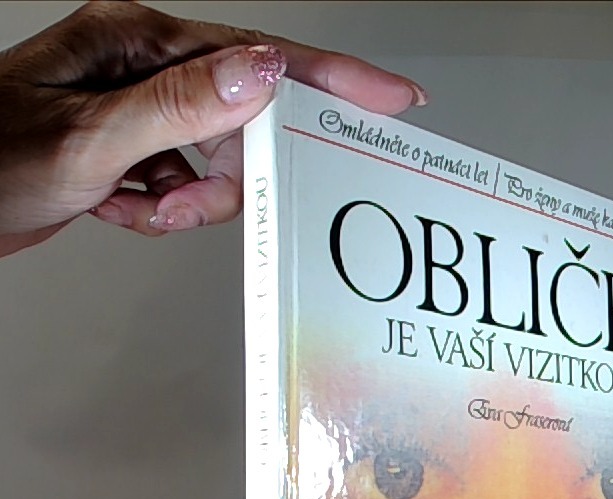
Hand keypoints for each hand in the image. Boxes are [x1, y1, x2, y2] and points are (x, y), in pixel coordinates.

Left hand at [0, 0, 424, 254]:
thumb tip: (263, 75)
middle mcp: (145, 70)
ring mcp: (139, 111)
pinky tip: (120, 206)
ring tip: (136, 204)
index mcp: (140, 44)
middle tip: (183, 199)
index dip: (334, 80)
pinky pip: (185, 186)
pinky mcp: (133, 150)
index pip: (261, 58)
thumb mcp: (91, 137)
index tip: (391, 97)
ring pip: (217, 163)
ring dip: (187, 201)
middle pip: (243, 123)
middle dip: (226, 176)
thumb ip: (182, 107)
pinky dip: (163, 210)